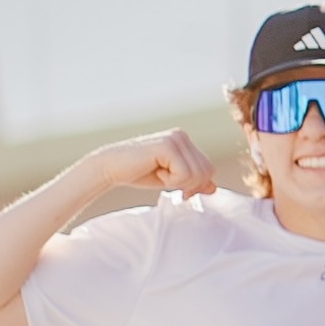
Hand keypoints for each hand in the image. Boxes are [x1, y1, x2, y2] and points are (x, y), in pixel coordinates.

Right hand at [89, 128, 214, 199]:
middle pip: (206, 172)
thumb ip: (193, 181)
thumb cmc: (139, 173)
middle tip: (164, 179)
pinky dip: (170, 180)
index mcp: (185, 141)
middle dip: (188, 185)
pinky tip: (154, 169)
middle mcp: (182, 136)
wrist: (110, 168)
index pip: (209, 169)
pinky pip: (184, 174)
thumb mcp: (172, 179)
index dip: (196, 185)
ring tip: (158, 172)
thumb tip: (213, 188)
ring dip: (176, 182)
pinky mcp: (167, 146)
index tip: (179, 189)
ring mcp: (175, 138)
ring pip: (197, 175)